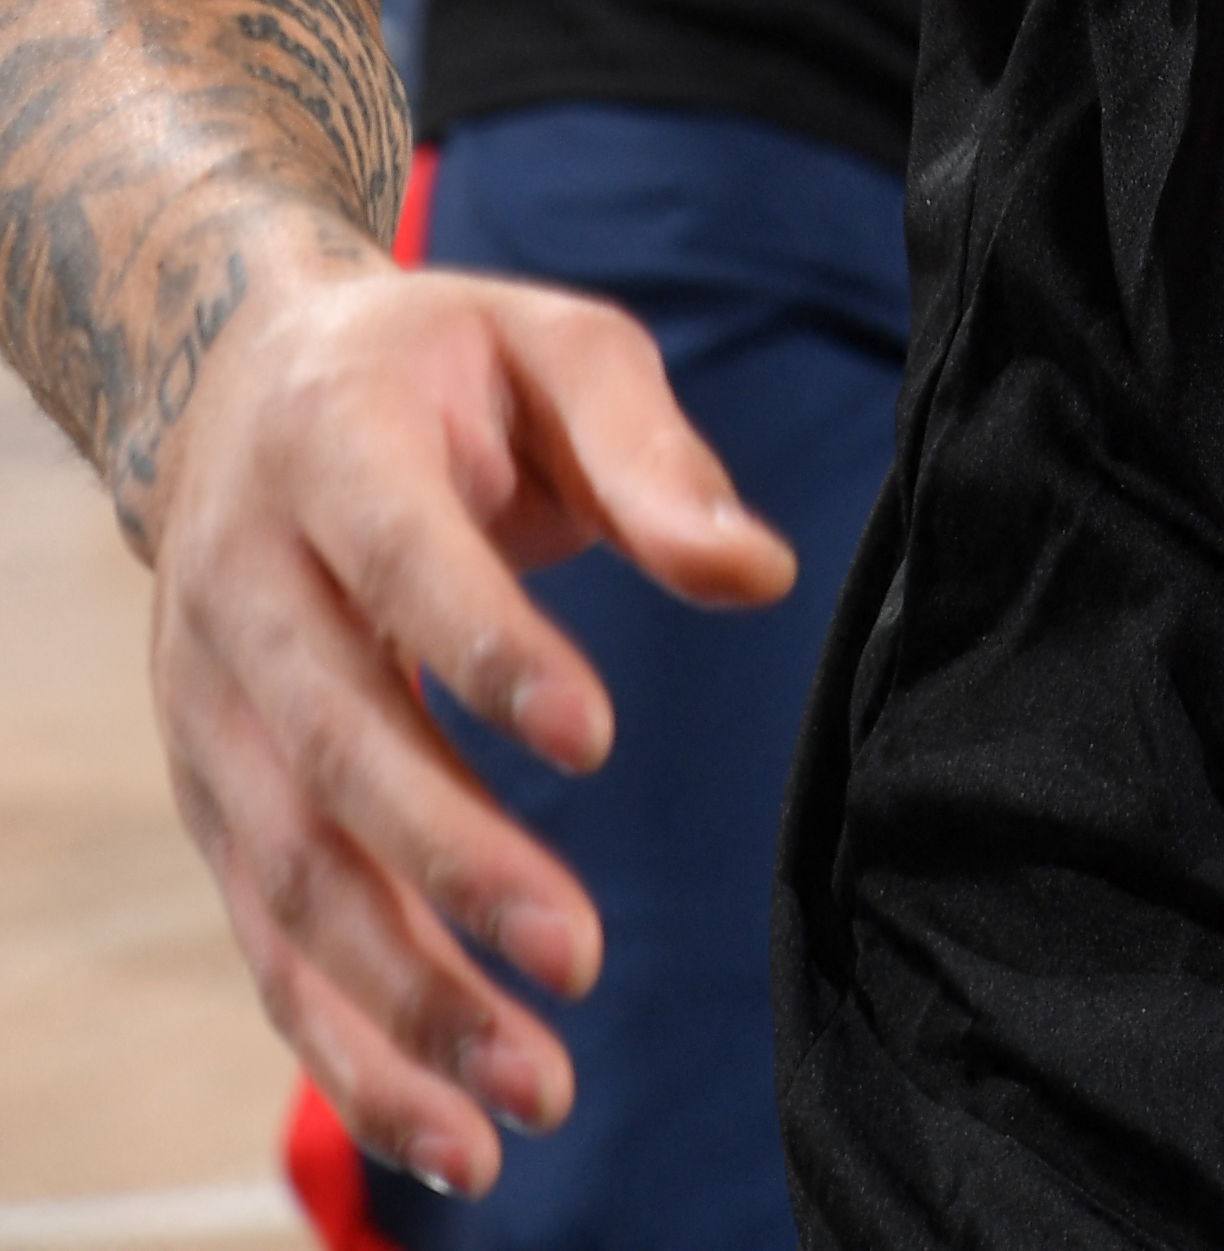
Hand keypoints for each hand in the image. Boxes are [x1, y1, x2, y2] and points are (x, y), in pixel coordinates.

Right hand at [145, 236, 793, 1195]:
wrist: (245, 389)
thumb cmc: (443, 368)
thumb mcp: (555, 347)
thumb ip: (652, 455)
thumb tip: (756, 572)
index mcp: (327, 444)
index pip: (397, 562)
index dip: (485, 651)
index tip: (595, 740)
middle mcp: (242, 585)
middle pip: (333, 747)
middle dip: (451, 864)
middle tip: (578, 953)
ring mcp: (211, 709)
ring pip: (291, 878)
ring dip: (403, 999)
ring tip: (532, 1092)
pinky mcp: (215, 804)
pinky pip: (269, 947)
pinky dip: (348, 1054)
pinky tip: (448, 1131)